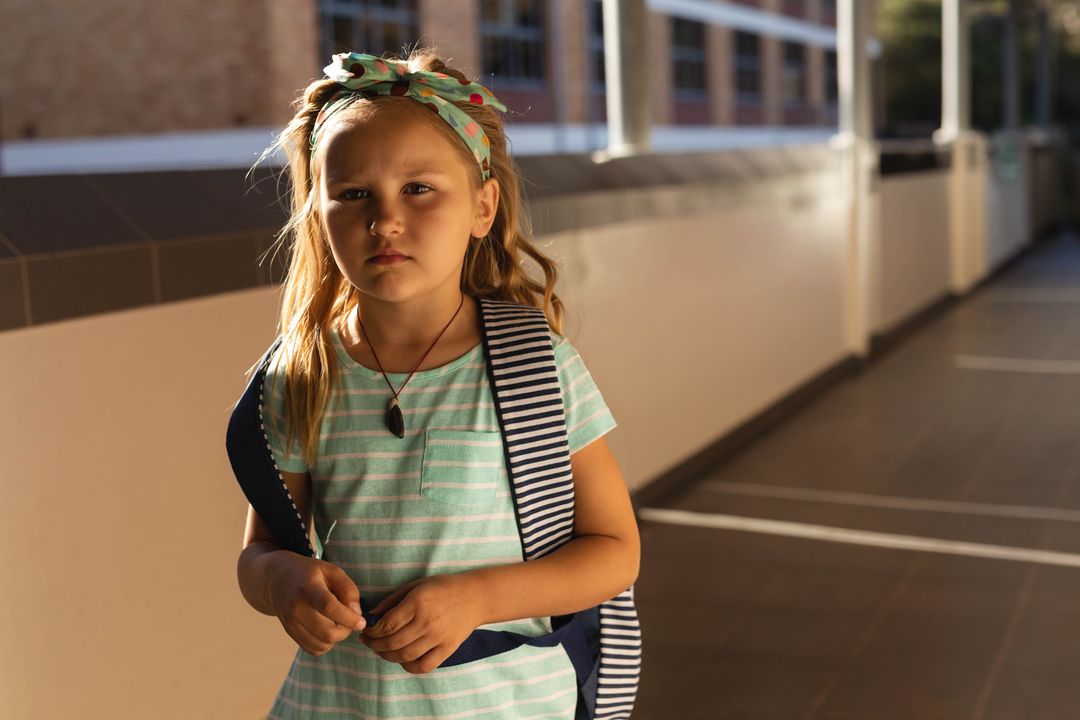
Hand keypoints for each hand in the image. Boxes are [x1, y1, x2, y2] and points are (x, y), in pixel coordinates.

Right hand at [264, 551, 366, 656]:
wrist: (277, 579)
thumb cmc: (309, 573)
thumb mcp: (332, 571)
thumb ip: (348, 589)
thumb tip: (356, 613)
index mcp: (307, 587)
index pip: (328, 607)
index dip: (348, 618)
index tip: (362, 622)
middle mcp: (296, 608)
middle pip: (327, 632)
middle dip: (346, 631)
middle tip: (351, 620)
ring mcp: (291, 623)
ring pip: (322, 644)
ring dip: (337, 638)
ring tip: (338, 622)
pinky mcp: (290, 633)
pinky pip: (314, 649)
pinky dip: (326, 643)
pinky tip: (327, 628)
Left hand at [361, 573, 485, 673]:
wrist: (476, 596)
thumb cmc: (443, 588)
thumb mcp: (416, 585)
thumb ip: (392, 600)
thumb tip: (372, 616)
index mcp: (418, 602)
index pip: (387, 624)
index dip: (372, 631)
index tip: (366, 631)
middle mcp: (427, 621)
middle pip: (392, 642)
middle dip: (374, 645)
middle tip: (368, 642)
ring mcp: (438, 637)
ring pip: (405, 656)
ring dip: (387, 656)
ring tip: (381, 651)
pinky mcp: (447, 649)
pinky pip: (423, 666)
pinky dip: (409, 667)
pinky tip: (402, 659)